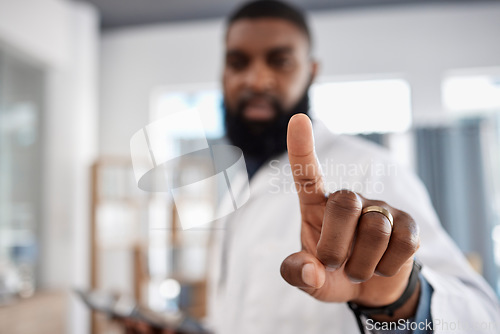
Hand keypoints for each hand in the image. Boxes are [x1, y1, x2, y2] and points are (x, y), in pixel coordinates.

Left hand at [280, 114, 420, 319]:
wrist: (370, 289)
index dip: (302, 148)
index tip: (297, 119)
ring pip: (375, 229)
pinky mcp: (407, 223)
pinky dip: (387, 267)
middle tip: (334, 264)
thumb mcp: (309, 280)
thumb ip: (298, 274)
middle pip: (345, 204)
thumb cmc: (332, 274)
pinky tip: (381, 266)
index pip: (308, 174)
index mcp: (316, 207)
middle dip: (336, 246)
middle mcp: (349, 199)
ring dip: (362, 264)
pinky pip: (402, 243)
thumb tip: (311, 271)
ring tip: (358, 269)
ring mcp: (380, 209)